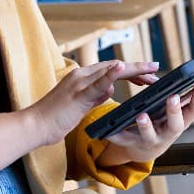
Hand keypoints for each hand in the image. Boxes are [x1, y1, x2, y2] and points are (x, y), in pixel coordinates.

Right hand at [29, 59, 160, 148]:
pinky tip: (122, 68)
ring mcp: (79, 83)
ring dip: (132, 69)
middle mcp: (81, 75)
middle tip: (157, 70)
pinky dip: (111, 74)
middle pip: (115, 67)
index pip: (111, 71)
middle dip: (138, 69)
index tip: (148, 74)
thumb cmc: (55, 118)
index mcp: (82, 78)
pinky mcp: (77, 94)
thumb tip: (110, 90)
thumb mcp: (80, 105)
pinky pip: (97, 83)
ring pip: (110, 71)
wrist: (36, 126)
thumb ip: (95, 96)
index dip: (131, 71)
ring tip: (151, 70)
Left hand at [99, 78, 193, 165]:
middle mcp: (167, 133)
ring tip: (141, 115)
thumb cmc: (164, 125)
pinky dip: (116, 135)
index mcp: (180, 122)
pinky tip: (109, 129)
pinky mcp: (131, 144)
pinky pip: (123, 140)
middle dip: (173, 112)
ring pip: (149, 135)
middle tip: (171, 98)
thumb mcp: (181, 113)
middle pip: (175, 125)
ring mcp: (149, 140)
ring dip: (146, 126)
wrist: (142, 150)